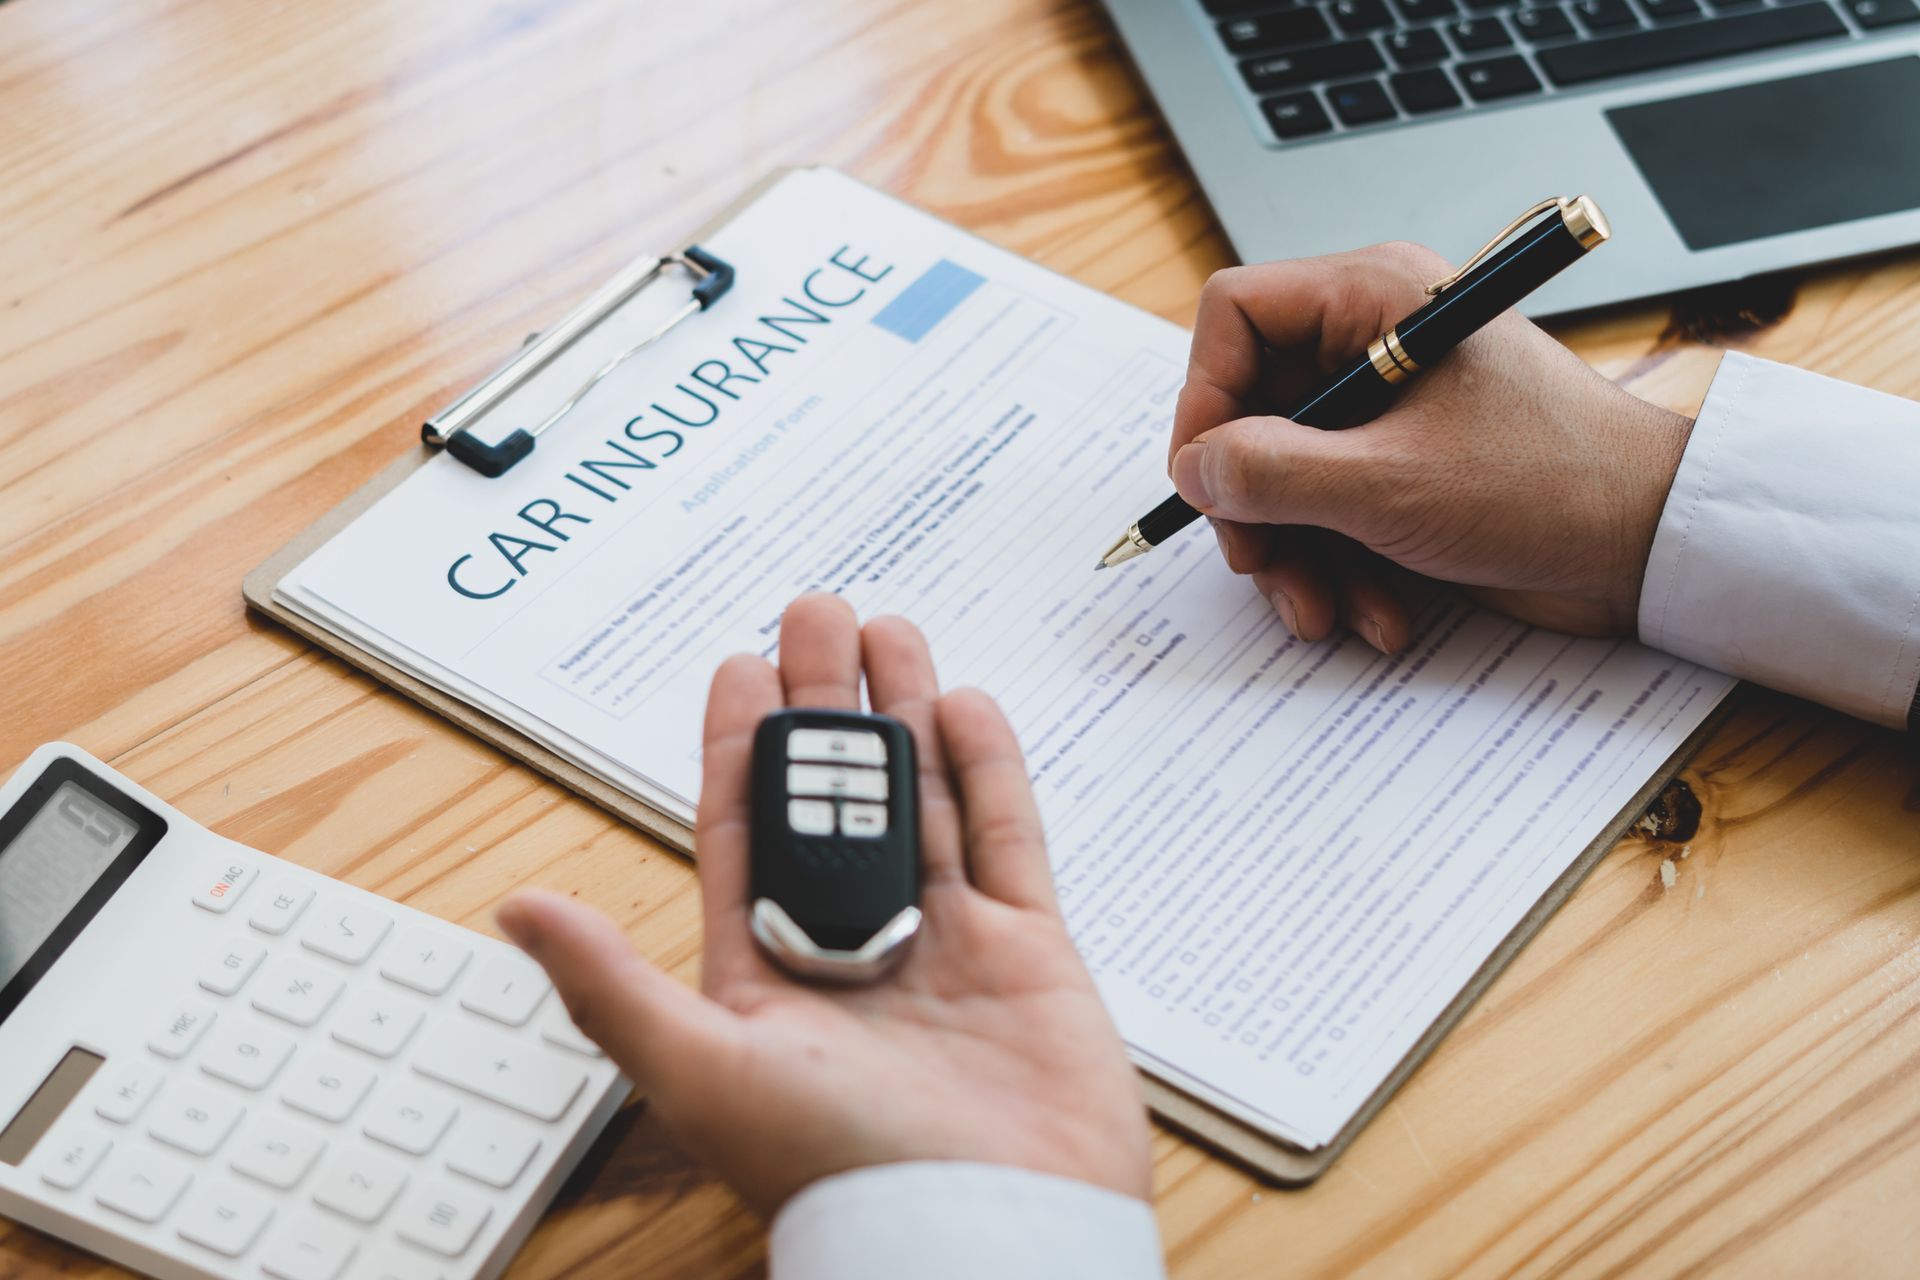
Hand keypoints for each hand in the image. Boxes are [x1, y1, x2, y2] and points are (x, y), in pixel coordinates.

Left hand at [498, 594, 1151, 1215]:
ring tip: (889, 630)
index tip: (739, 663)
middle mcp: (855, 946)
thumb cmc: (836, 1172)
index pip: (745, 831)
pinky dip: (990, 771)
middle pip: (836, 796)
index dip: (741, 745)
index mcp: (770, 970)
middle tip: (820, 611)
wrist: (983, 1233)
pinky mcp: (1027, 953)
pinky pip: (1006, 839)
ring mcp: (944, 945)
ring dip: (903, 713)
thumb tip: (516, 908)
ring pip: (920, 800)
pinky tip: (965, 705)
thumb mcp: (700, 1069)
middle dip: (825, 703)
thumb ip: (609, 983)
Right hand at [1169, 241, 1694, 648]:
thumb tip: (1192, 467)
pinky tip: (1378, 613)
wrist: (1650, 546)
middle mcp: (1374, 342)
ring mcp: (1388, 411)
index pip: (1236, 315)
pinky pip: (1330, 514)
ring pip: (1284, 476)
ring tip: (1327, 612)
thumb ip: (1270, 474)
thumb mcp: (1386, 486)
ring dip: (1297, 558)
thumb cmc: (1548, 485)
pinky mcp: (1403, 470)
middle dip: (1255, 506)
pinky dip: (1341, 570)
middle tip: (1261, 565)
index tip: (1206, 476)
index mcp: (1375, 299)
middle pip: (1251, 410)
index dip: (1205, 395)